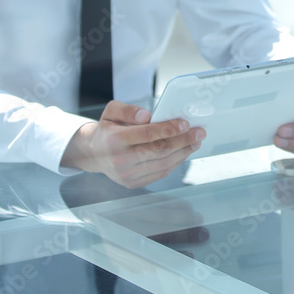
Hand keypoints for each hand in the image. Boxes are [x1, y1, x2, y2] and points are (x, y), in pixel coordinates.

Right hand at [61, 101, 205, 188]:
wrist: (93, 154)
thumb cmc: (107, 129)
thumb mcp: (111, 112)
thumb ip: (128, 110)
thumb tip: (147, 115)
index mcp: (115, 140)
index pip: (146, 135)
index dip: (168, 129)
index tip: (186, 124)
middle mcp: (120, 160)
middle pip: (158, 150)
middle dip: (183, 140)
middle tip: (200, 132)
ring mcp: (127, 175)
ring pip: (162, 163)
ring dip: (183, 152)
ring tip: (196, 141)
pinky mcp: (133, 183)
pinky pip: (160, 173)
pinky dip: (175, 162)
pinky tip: (184, 152)